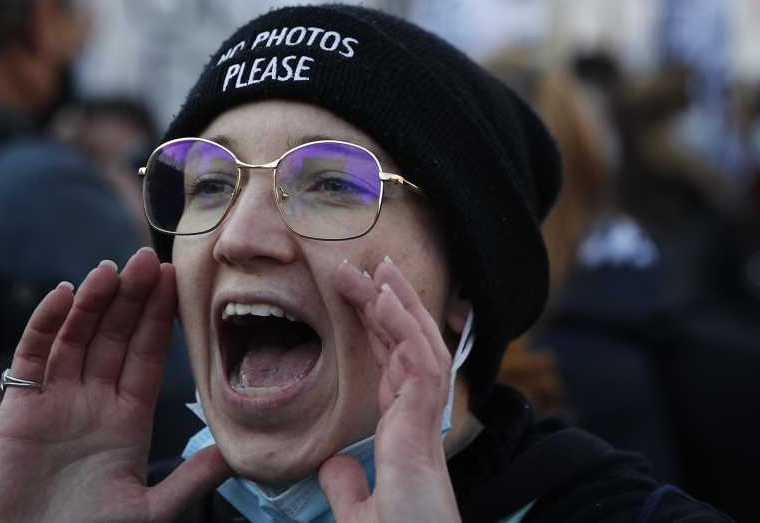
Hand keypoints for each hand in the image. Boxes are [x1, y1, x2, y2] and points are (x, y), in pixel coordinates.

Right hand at [0, 249, 231, 522]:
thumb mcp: (151, 510)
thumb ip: (191, 478)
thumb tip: (237, 452)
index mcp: (128, 420)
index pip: (146, 355)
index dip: (157, 317)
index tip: (173, 279)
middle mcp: (93, 403)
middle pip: (113, 337)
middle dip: (129, 298)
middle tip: (146, 257)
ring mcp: (55, 402)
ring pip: (76, 338)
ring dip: (92, 302)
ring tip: (110, 269)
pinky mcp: (19, 409)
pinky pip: (32, 357)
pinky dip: (45, 324)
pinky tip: (62, 294)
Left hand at [321, 259, 461, 522]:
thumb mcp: (361, 515)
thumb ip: (348, 485)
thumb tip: (334, 463)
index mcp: (404, 437)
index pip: (392, 368)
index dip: (381, 328)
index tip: (366, 294)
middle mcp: (419, 424)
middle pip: (407, 348)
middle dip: (389, 302)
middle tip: (369, 263)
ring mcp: (425, 424)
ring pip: (419, 347)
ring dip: (401, 303)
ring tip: (381, 266)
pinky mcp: (424, 431)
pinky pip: (421, 367)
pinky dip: (407, 329)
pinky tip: (389, 300)